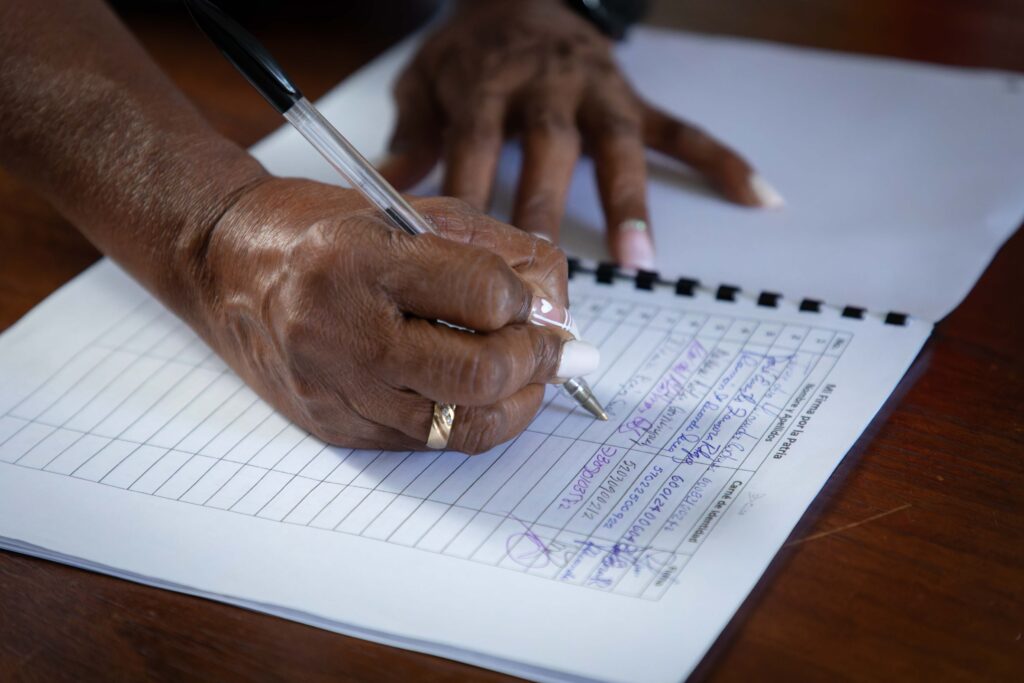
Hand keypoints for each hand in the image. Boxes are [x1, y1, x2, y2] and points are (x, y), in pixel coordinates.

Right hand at [194, 178, 596, 453]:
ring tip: (530, 376)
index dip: (528, 300)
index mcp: (362, 259)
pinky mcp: (335, 426)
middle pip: (476, 375)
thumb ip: (493, 252)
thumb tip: (556, 306)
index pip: (482, 295)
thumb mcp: (411, 211)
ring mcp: (336, 389)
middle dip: (536, 363)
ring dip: (516, 403)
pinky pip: (427, 441)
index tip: (534, 299)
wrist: (226, 265)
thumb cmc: (321, 230)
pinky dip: (472, 419)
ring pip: (459, 425)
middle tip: (557, 349)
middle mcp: (342, 331)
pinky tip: (484, 394)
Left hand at [379, 0, 781, 270]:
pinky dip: (720, 161)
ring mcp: (598, 90)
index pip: (478, 142)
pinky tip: (757, 195)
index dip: (474, 194)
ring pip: (618, 144)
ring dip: (632, 200)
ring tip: (642, 260)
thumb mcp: (426, 77)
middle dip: (548, 206)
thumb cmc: (470, 51)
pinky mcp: (635, 96)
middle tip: (549, 271)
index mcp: (489, 82)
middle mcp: (547, 84)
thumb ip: (412, 132)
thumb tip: (388, 188)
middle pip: (549, 147)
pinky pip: (681, 130)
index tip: (467, 255)